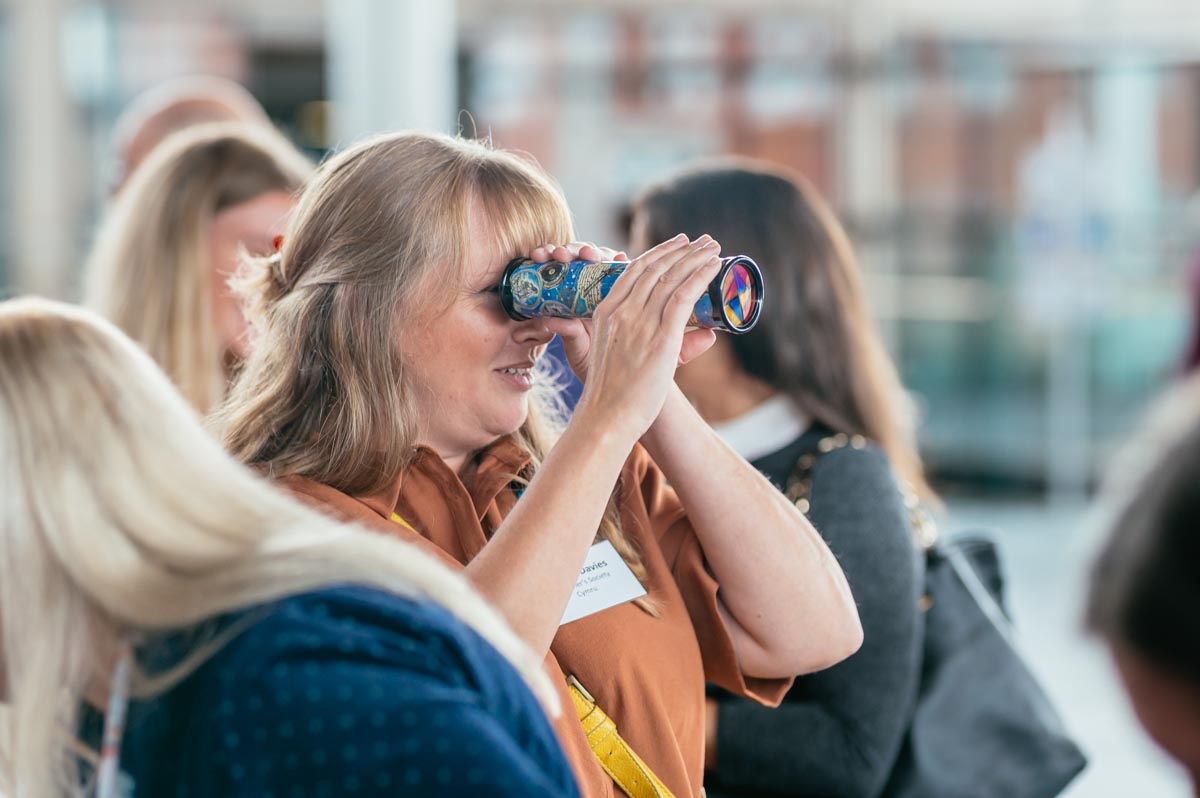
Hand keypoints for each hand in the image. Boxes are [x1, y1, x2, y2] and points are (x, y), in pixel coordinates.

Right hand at [561, 234, 722, 442]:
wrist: (608, 417)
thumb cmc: (613, 395)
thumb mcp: (614, 357)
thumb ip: (641, 340)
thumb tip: (686, 336)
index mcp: (605, 313)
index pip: (633, 271)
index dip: (658, 253)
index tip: (677, 243)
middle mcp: (622, 311)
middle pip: (655, 268)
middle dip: (681, 249)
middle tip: (701, 239)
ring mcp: (640, 322)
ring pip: (672, 278)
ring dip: (696, 257)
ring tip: (714, 246)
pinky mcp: (660, 336)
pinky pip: (684, 296)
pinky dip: (701, 276)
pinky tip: (714, 265)